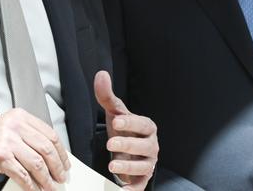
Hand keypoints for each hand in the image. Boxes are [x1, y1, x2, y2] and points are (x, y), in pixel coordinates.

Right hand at [0, 108, 69, 190]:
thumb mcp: (6, 129)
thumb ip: (26, 137)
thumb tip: (49, 155)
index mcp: (20, 117)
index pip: (49, 133)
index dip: (60, 151)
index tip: (65, 163)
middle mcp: (15, 125)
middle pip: (46, 148)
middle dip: (57, 166)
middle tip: (61, 177)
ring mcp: (8, 140)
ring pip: (37, 162)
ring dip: (46, 179)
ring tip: (51, 187)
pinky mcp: (0, 155)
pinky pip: (22, 174)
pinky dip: (31, 185)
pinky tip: (35, 190)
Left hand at [94, 71, 157, 190]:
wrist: (126, 151)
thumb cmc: (122, 130)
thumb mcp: (114, 112)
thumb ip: (106, 95)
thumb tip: (101, 74)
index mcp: (146, 127)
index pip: (142, 124)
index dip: (131, 122)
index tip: (116, 121)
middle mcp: (151, 146)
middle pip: (144, 146)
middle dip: (128, 145)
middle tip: (111, 144)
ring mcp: (148, 163)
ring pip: (143, 167)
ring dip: (128, 167)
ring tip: (111, 166)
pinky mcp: (142, 180)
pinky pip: (140, 186)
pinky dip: (133, 189)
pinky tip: (122, 190)